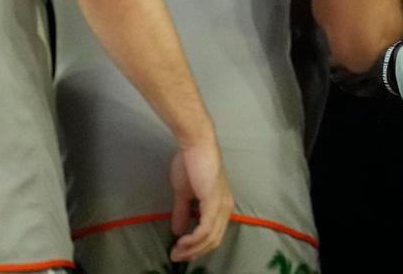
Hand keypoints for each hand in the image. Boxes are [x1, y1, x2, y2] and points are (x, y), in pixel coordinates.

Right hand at [168, 140, 232, 261]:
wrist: (194, 144)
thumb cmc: (190, 163)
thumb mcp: (184, 193)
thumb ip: (183, 211)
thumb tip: (177, 230)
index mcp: (221, 204)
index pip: (214, 234)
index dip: (198, 246)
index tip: (180, 252)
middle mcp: (226, 207)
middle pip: (214, 241)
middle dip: (194, 252)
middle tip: (176, 257)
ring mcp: (222, 205)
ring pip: (210, 238)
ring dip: (191, 249)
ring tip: (176, 252)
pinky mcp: (215, 203)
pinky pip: (206, 230)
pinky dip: (194, 240)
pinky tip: (182, 241)